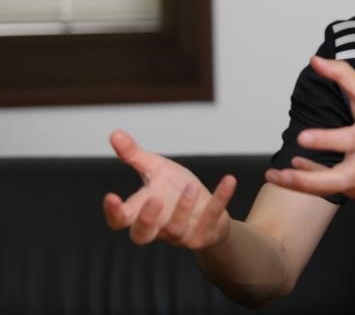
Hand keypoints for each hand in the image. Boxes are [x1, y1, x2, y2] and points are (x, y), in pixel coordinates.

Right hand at [103, 130, 235, 248]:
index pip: (120, 220)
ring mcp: (181, 234)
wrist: (208, 211)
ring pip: (176, 230)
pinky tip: (229, 180)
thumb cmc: (175, 190)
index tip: (111, 196)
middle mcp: (158, 227)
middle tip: (154, 199)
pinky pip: (212, 218)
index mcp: (142, 211)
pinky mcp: (204, 233)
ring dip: (183, 207)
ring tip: (191, 186)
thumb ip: (135, 155)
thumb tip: (115, 133)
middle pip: (141, 235)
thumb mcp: (157, 169)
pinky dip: (221, 199)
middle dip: (146, 220)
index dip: (114, 212)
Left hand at [266, 56, 354, 199]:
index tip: (302, 137)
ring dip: (302, 182)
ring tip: (276, 174)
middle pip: (335, 179)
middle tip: (278, 173)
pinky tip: (300, 168)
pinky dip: (315, 182)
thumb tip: (315, 61)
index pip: (346, 140)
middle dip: (303, 180)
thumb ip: (342, 75)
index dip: (324, 140)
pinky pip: (335, 189)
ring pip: (330, 188)